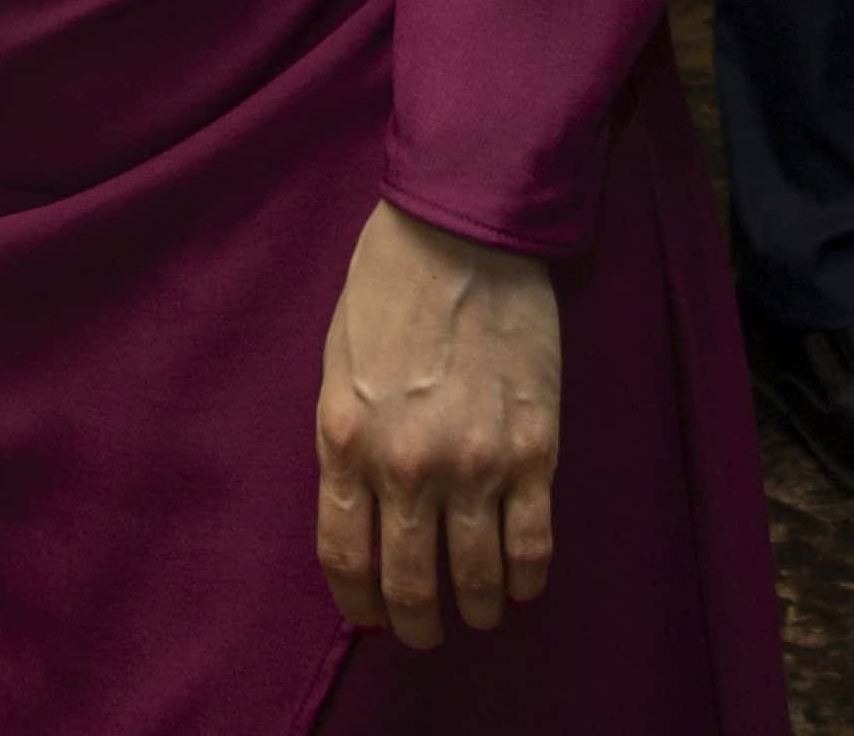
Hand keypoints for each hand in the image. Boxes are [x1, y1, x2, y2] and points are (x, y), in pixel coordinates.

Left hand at [316, 201, 561, 649]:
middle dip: (414, 621)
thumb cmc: (386, 289)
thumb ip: (348, 439)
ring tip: (477, 615)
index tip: (367, 617)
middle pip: (409, 581)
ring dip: (477, 609)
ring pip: (477, 579)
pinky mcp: (534, 457)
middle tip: (422, 633)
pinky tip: (521, 588)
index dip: (356, 598)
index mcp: (344, 438)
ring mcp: (474, 466)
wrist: (459, 238)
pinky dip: (527, 580)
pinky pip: (533, 547)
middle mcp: (405, 466)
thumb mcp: (337, 364)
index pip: (342, 551)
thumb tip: (359, 507)